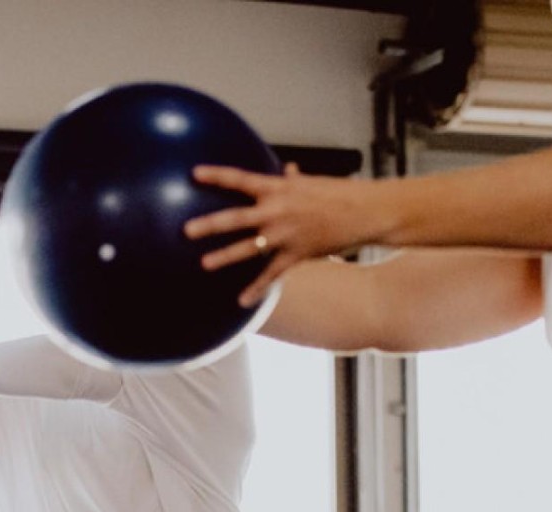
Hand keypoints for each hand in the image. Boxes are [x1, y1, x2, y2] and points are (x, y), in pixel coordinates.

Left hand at [185, 163, 390, 306]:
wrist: (365, 212)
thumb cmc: (340, 193)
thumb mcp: (313, 183)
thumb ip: (294, 180)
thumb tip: (287, 169)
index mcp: (278, 189)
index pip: (241, 179)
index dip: (217, 176)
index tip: (194, 174)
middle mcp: (277, 211)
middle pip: (236, 218)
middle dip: (210, 224)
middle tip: (187, 230)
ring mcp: (285, 234)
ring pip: (249, 248)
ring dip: (225, 257)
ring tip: (204, 264)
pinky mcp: (297, 254)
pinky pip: (272, 275)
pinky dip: (257, 289)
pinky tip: (242, 301)